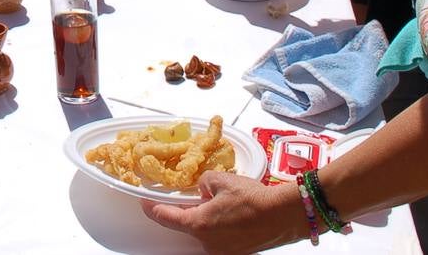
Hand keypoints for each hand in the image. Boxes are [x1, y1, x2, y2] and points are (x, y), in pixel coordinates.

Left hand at [141, 172, 303, 252]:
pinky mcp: (235, 253)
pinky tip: (234, 214)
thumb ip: (203, 182)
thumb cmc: (254, 198)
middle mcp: (207, 243)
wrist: (284, 215)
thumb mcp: (222, 180)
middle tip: (195, 197)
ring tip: (223, 204)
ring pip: (204, 232)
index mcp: (198, 224)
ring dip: (206, 218)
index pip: (165, 218)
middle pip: (186, 226)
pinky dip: (221, 226)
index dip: (151, 209)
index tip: (143, 202)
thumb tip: (202, 189)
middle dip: (188, 211)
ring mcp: (222, 251)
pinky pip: (220, 238)